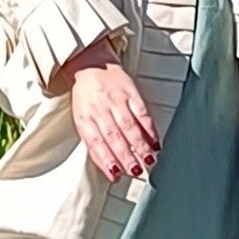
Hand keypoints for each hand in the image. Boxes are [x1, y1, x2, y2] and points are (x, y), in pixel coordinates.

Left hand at [64, 42, 160, 183]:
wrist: (89, 63)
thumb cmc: (86, 96)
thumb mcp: (82, 119)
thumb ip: (94, 143)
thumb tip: (108, 168)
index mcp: (85, 118)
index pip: (95, 143)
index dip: (106, 160)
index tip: (116, 174)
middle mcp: (99, 109)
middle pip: (114, 137)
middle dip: (126, 156)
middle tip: (136, 170)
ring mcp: (115, 99)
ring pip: (129, 126)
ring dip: (140, 145)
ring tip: (148, 160)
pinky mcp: (130, 92)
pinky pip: (142, 113)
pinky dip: (150, 129)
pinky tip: (155, 142)